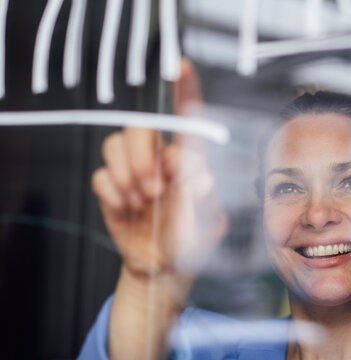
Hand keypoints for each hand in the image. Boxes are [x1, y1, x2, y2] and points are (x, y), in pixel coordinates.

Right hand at [92, 59, 227, 284]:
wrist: (163, 266)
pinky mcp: (113, 185)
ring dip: (127, 176)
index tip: (178, 65)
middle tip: (155, 190)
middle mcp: (160, 157)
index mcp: (189, 161)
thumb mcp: (206, 227)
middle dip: (142, 156)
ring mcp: (134, 169)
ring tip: (142, 204)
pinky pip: (101, 174)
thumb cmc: (191, 241)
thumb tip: (202, 178)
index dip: (184, 89)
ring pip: (114, 144)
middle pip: (139, 126)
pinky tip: (127, 210)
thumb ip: (204, 202)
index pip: (187, 119)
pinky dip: (112, 193)